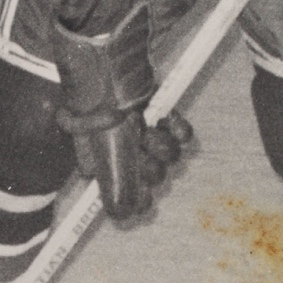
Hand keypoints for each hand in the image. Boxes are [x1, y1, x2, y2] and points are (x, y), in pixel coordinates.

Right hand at [51, 3, 191, 219]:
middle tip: (141, 148)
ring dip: (163, 144)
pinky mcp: (159, 113)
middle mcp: (123, 152)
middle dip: (151, 164)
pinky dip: (179, 129)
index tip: (145, 192)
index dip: (140, 195)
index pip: (131, 198)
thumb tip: (124, 216)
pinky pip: (181, 135)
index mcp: (104, 166)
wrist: (108, 65)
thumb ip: (115, 187)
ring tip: (148, 126)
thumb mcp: (106, 153)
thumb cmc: (101, 110)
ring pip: (168, 157)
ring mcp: (142, 132)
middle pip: (152, 177)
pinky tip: (169, 121)